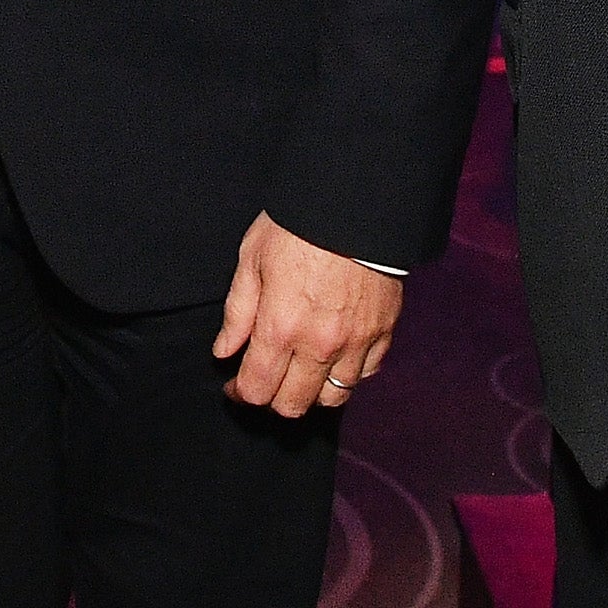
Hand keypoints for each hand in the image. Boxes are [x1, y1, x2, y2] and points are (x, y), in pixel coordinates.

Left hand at [214, 213, 401, 418]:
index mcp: (281, 327)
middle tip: (266, 378)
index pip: (257, 390)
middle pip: (293, 405)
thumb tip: (224, 352)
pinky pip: (365, 374)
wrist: (356, 203)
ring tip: (300, 371)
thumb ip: (237, 312)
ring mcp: (356, 342)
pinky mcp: (384, 332)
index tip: (235, 385)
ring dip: (312, 392)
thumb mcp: (252, 258)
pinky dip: (348, 373)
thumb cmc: (298, 224)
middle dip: (273, 399)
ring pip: (333, 398)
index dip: (241, 394)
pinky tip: (334, 356)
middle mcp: (319, 344)